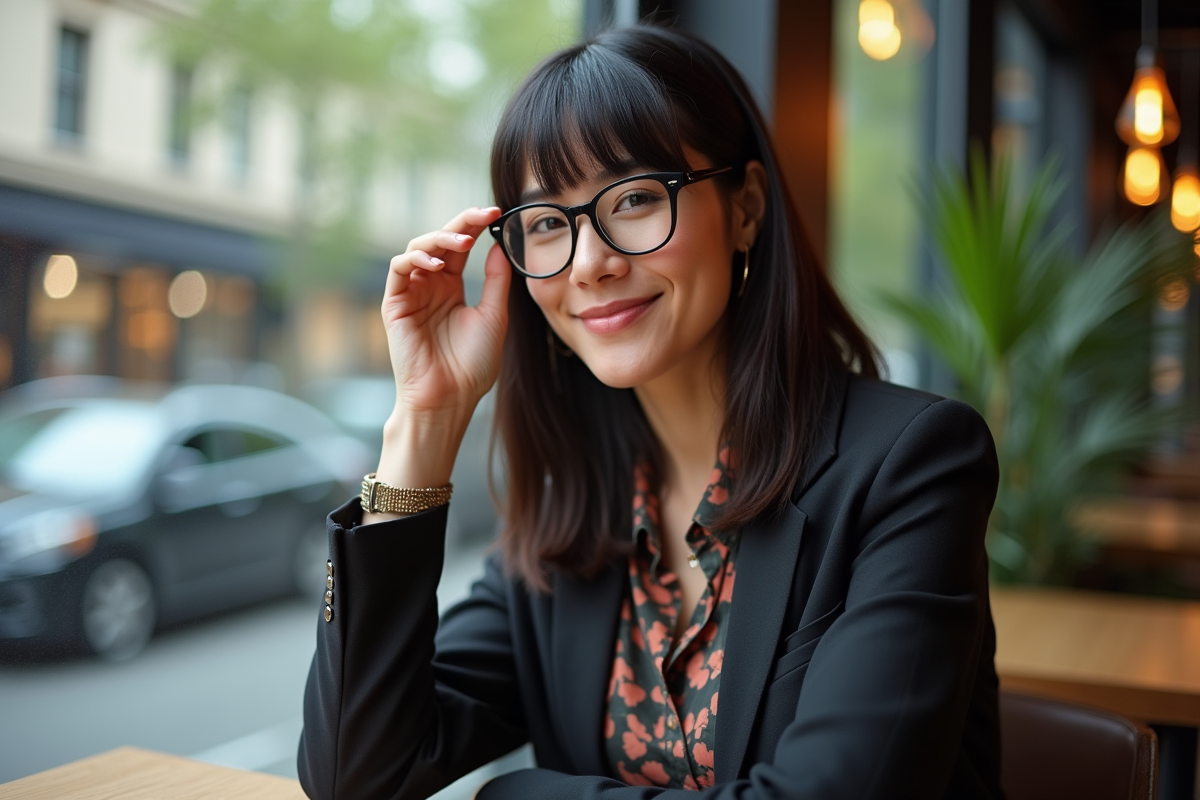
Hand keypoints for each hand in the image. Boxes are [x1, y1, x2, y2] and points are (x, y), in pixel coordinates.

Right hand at [382, 206, 508, 427]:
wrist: (450, 398)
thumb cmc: (472, 365)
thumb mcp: (494, 316)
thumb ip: (496, 281)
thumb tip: (500, 245)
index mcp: (451, 288)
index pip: (460, 247)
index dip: (475, 226)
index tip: (496, 213)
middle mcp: (429, 286)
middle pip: (440, 240)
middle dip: (461, 223)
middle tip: (482, 214)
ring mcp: (411, 293)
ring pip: (417, 248)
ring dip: (440, 239)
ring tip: (463, 243)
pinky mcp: (394, 304)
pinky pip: (399, 269)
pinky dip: (416, 259)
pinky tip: (437, 265)